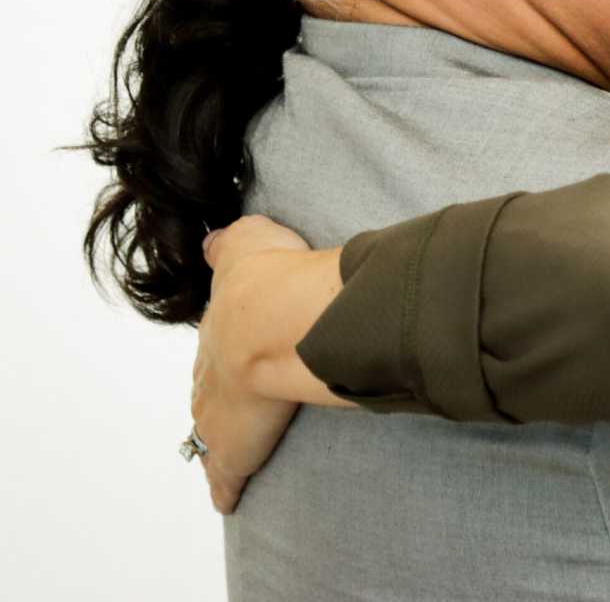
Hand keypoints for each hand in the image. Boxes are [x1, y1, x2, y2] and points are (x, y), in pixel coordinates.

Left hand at [190, 216, 313, 513]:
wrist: (271, 323)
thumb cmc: (269, 281)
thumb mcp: (245, 244)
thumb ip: (232, 244)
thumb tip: (211, 243)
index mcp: (222, 328)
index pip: (216, 347)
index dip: (221, 357)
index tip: (225, 365)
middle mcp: (214, 371)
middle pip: (206, 392)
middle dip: (211, 400)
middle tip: (215, 413)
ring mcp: (220, 412)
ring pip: (209, 433)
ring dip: (212, 443)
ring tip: (217, 455)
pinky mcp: (235, 446)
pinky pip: (225, 473)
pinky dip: (223, 484)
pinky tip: (224, 498)